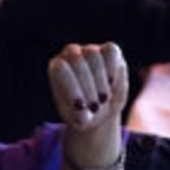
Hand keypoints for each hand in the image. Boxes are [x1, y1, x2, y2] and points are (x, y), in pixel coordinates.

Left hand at [49, 43, 128, 166]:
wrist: (101, 107)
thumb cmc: (84, 112)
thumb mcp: (78, 119)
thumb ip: (78, 116)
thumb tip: (81, 111)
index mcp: (57, 68)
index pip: (60, 68)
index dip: (72, 86)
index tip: (81, 105)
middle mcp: (71, 54)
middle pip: (77, 60)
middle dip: (88, 86)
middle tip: (96, 107)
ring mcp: (90, 50)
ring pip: (93, 54)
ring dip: (100, 79)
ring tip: (104, 98)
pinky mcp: (109, 50)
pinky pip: (111, 51)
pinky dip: (112, 67)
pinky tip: (112, 83)